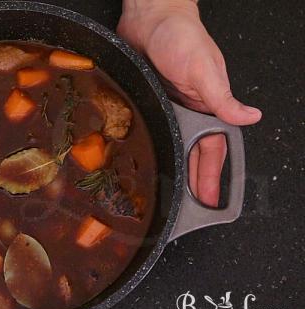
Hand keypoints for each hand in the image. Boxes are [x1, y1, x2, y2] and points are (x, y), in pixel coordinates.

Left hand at [118, 0, 261, 205]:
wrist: (150, 17)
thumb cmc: (182, 37)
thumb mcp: (205, 71)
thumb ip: (222, 99)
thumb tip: (251, 118)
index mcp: (208, 107)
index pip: (211, 150)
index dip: (208, 176)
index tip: (207, 201)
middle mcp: (187, 110)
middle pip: (188, 153)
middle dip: (187, 180)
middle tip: (182, 208)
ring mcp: (165, 106)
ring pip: (168, 143)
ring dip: (167, 165)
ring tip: (161, 191)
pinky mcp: (146, 99)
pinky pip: (147, 128)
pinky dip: (147, 144)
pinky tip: (139, 158)